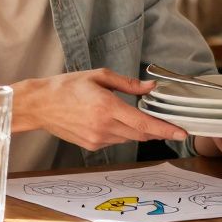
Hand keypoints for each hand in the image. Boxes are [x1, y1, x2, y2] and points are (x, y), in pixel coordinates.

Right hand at [17, 68, 185, 150]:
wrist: (41, 105)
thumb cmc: (68, 86)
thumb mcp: (99, 76)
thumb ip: (128, 84)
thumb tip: (151, 87)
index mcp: (107, 106)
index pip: (144, 123)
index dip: (165, 129)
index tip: (181, 132)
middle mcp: (103, 126)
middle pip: (141, 134)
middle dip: (157, 130)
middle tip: (169, 123)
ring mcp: (97, 139)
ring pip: (130, 138)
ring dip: (139, 130)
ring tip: (136, 116)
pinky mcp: (92, 145)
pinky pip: (117, 141)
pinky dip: (123, 132)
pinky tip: (114, 121)